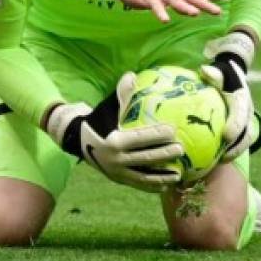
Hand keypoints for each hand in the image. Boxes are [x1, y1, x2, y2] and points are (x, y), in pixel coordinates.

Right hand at [45, 73, 182, 192]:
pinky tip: (167, 183)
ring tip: (179, 173)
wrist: (79, 142)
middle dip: (164, 154)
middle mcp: (115, 159)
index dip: (157, 134)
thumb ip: (121, 95)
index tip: (173, 130)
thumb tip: (132, 75)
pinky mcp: (119, 180)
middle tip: (181, 149)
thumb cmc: (98, 122)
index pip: (140, 138)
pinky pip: (139, 184)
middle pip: (144, 158)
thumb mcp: (107, 109)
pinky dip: (152, 185)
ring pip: (143, 175)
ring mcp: (117, 173)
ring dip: (162, 175)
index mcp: (113, 141)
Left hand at [200, 32, 256, 160]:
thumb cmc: (223, 74)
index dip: (236, 126)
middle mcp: (247, 114)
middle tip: (223, 157)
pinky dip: (226, 152)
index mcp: (242, 100)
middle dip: (237, 147)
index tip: (227, 136)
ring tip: (217, 163)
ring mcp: (246, 123)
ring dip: (232, 153)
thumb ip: (213, 73)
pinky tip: (211, 161)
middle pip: (246, 134)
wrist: (234, 78)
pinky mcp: (240, 130)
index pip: (241, 114)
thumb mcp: (220, 71)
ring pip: (243, 142)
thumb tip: (204, 70)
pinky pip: (236, 144)